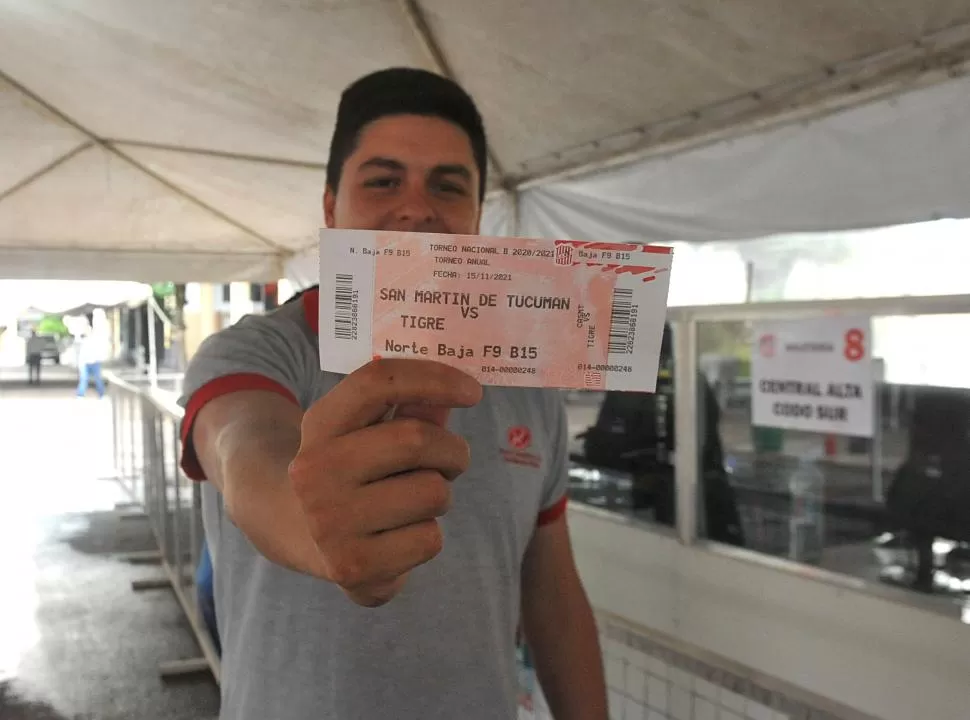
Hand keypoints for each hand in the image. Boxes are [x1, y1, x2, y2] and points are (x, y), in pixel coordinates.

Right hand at [288, 358, 482, 606]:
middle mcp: (315, 471)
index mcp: (320, 424)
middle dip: (452, 450)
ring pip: (433, 492)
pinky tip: (400, 536)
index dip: (433, 378)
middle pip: (416, 439)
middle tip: (452, 460)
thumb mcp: (367, 430)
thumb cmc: (353, 468)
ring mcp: (330, 522)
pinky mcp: (352, 566)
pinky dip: (428, 536)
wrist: (295, 531)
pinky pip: (430, 539)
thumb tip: (457, 389)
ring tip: (415, 501)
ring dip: (441, 495)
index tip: (472, 391)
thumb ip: (410, 409)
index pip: (377, 383)